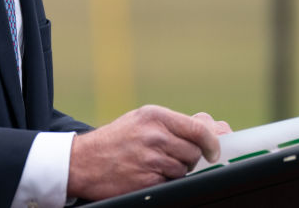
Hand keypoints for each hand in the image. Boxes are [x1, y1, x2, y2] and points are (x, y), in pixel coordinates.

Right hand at [66, 105, 226, 200]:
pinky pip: (170, 183)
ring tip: (153, 164)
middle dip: (188, 158)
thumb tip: (211, 126)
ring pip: (183, 169)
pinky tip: (147, 174)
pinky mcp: (147, 180)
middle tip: (170, 156)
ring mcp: (150, 159)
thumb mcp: (142, 120)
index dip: (212, 142)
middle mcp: (154, 135)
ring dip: (174, 171)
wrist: (83, 161)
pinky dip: (163, 181)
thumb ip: (174, 123)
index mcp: (155, 116)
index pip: (198, 129)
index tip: (214, 151)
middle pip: (193, 152)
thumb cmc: (117, 139)